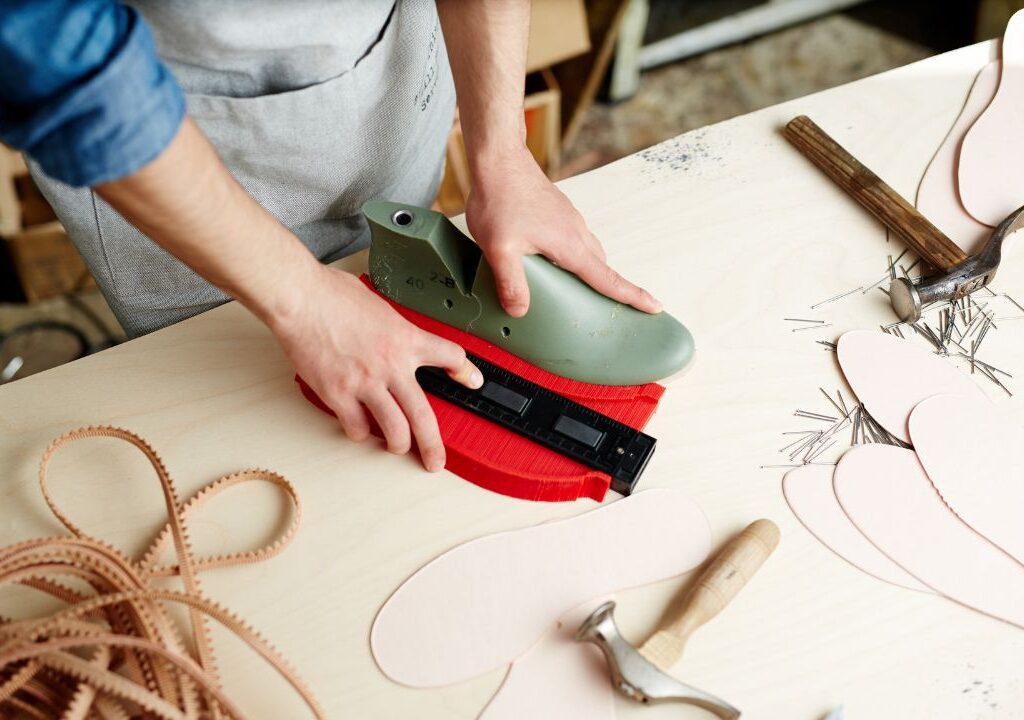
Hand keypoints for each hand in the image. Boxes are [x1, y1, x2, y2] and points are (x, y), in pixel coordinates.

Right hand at [271, 266, 481, 470]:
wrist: (299, 297)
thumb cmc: (331, 292)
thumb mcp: (377, 304)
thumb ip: (390, 325)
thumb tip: (389, 332)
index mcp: (405, 338)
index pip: (450, 356)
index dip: (465, 371)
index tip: (473, 380)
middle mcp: (391, 365)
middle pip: (424, 416)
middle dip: (433, 445)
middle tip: (436, 460)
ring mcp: (365, 383)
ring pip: (393, 430)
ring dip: (397, 444)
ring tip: (396, 446)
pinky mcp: (338, 394)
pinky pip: (356, 427)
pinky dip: (359, 432)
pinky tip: (358, 428)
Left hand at [465, 147, 661, 317]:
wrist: (500, 159)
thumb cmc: (500, 200)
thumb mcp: (499, 249)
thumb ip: (511, 283)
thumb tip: (520, 311)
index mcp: (570, 245)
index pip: (609, 279)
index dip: (633, 296)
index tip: (655, 306)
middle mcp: (576, 232)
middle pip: (601, 268)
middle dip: (609, 289)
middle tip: (602, 310)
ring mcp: (569, 220)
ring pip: (588, 253)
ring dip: (586, 272)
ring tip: (569, 290)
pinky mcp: (559, 213)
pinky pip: (575, 240)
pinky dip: (572, 256)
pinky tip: (548, 260)